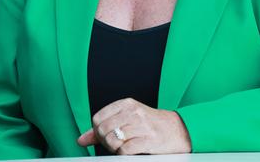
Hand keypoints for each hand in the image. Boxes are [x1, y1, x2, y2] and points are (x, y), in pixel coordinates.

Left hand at [76, 98, 191, 154]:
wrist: (178, 130)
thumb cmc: (150, 125)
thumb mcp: (126, 120)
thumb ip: (102, 129)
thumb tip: (81, 140)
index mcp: (126, 104)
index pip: (98, 118)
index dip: (98, 131)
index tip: (105, 136)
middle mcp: (133, 111)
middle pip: (103, 129)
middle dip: (105, 141)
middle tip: (114, 144)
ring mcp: (142, 125)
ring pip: (113, 140)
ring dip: (115, 148)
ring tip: (123, 147)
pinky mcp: (149, 139)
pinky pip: (125, 150)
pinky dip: (123, 154)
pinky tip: (130, 151)